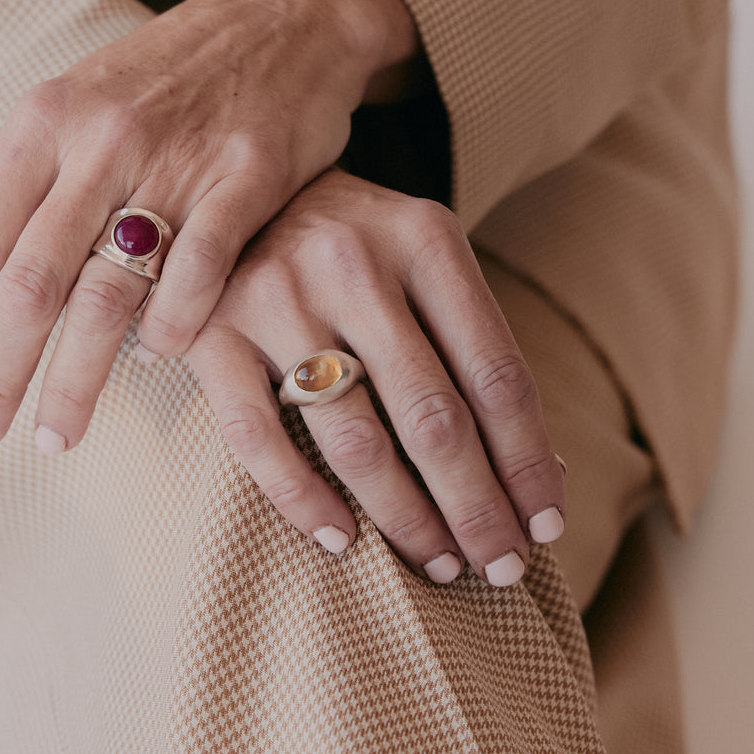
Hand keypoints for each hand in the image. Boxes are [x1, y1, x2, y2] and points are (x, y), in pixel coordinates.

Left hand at [0, 0, 418, 450]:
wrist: (284, 15)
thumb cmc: (171, 79)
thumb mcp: (83, 106)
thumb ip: (37, 188)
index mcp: (43, 122)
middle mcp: (98, 141)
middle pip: (28, 284)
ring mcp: (175, 159)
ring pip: (106, 296)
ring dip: (74, 380)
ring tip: (58, 435)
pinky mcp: (247, 176)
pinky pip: (197, 276)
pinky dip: (171, 332)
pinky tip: (156, 361)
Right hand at [186, 170, 566, 585]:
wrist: (242, 187)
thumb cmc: (357, 244)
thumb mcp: (425, 263)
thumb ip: (474, 348)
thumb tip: (541, 477)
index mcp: (424, 240)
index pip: (496, 373)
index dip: (528, 461)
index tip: (545, 526)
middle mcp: (353, 263)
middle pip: (434, 417)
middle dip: (477, 507)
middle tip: (500, 566)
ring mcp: (275, 297)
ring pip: (355, 440)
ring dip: (406, 519)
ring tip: (438, 561)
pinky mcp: (209, 331)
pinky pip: (258, 439)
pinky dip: (303, 500)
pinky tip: (341, 538)